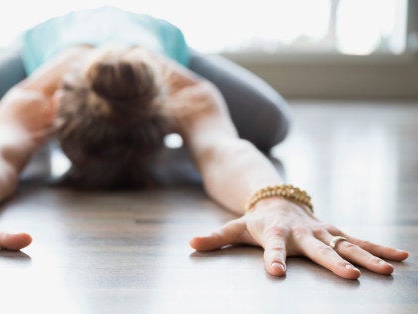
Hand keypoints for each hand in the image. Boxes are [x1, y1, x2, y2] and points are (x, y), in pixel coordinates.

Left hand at [189, 197, 408, 278]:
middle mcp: (303, 232)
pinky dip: (380, 248)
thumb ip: (214, 237)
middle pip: (319, 249)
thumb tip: (190, 245)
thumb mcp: (234, 227)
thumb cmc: (254, 220)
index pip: (273, 247)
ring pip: (347, 245)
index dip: (274, 259)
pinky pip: (359, 240)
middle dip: (334, 262)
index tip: (277, 273)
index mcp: (276, 232)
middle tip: (350, 277)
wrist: (276, 200)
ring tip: (387, 271)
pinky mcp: (335, 232)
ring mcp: (322, 231)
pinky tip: (401, 258)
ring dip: (367, 257)